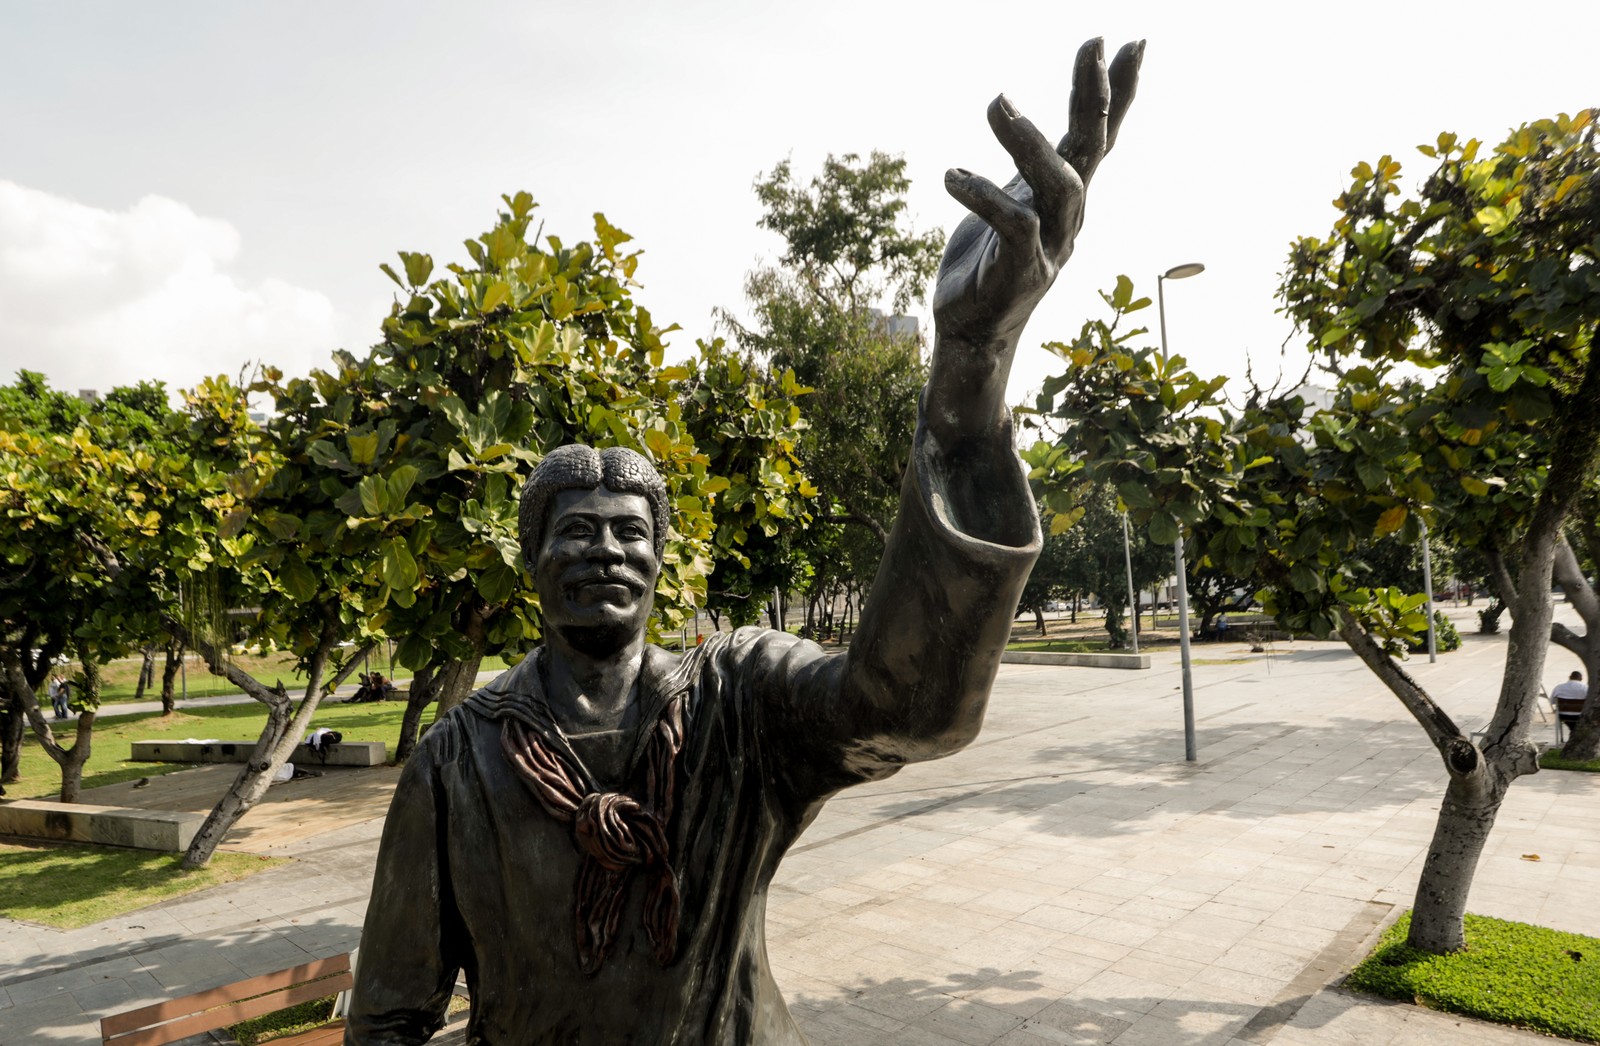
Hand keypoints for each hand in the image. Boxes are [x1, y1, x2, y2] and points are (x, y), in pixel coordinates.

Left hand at [933, 38, 1142, 347]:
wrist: (971, 333)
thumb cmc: (985, 263)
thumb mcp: (1007, 201)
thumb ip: (1020, 167)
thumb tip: (1012, 113)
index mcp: (1064, 195)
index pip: (1097, 135)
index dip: (1116, 91)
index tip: (1130, 43)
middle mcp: (1067, 217)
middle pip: (1091, 149)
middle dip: (1094, 95)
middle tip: (1092, 43)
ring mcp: (1050, 246)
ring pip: (1059, 186)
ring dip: (1030, 143)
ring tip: (996, 103)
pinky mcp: (1022, 273)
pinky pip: (1013, 227)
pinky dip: (983, 196)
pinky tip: (952, 176)